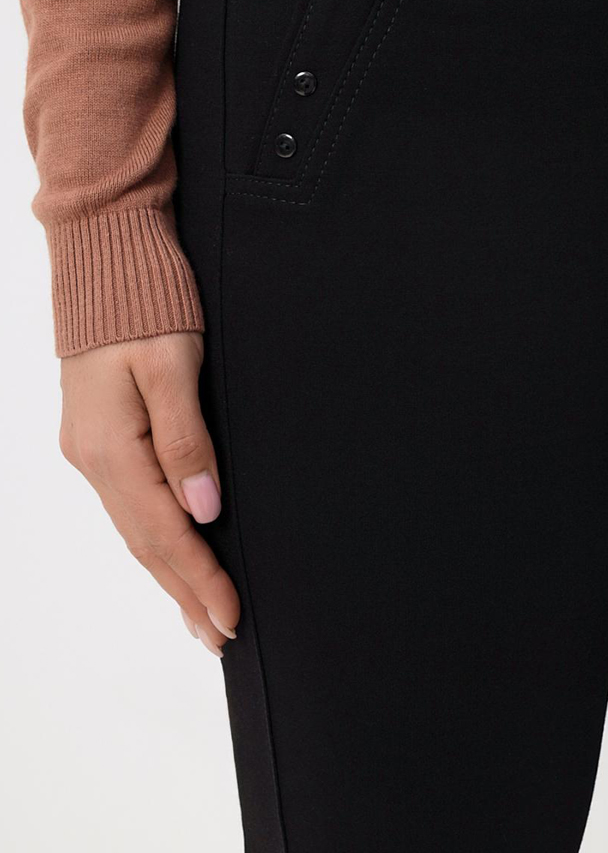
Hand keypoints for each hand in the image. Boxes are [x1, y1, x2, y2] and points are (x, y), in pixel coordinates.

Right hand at [59, 332, 239, 656]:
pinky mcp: (98, 434)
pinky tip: (168, 553)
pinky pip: (128, 503)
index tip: (232, 617)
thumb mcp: (171, 366)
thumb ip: (186, 439)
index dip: (199, 577)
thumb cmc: (144, 303)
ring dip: (169, 572)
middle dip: (184, 592)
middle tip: (220, 636)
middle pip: (145, 541)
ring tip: (198, 614)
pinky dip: (153, 537)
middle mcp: (94, 456)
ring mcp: (91, 447)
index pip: (163, 531)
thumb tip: (204, 510)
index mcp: (111, 446)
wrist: (104, 254)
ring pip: (135, 526)